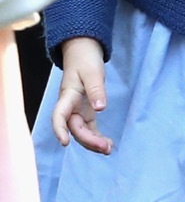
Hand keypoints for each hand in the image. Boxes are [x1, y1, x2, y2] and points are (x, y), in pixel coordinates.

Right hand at [52, 37, 112, 154]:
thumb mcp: (93, 72)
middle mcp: (70, 106)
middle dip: (87, 140)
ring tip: (108, 149)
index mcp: (67, 96)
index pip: (59, 115)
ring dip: (92, 143)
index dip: (60, 130)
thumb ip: (96, 90)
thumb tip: (100, 108)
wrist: (83, 52)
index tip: (64, 142)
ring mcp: (78, 110)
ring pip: (81, 132)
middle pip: (74, 128)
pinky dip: (97, 138)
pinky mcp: (86, 112)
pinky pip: (89, 129)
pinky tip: (107, 145)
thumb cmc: (85, 60)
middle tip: (105, 148)